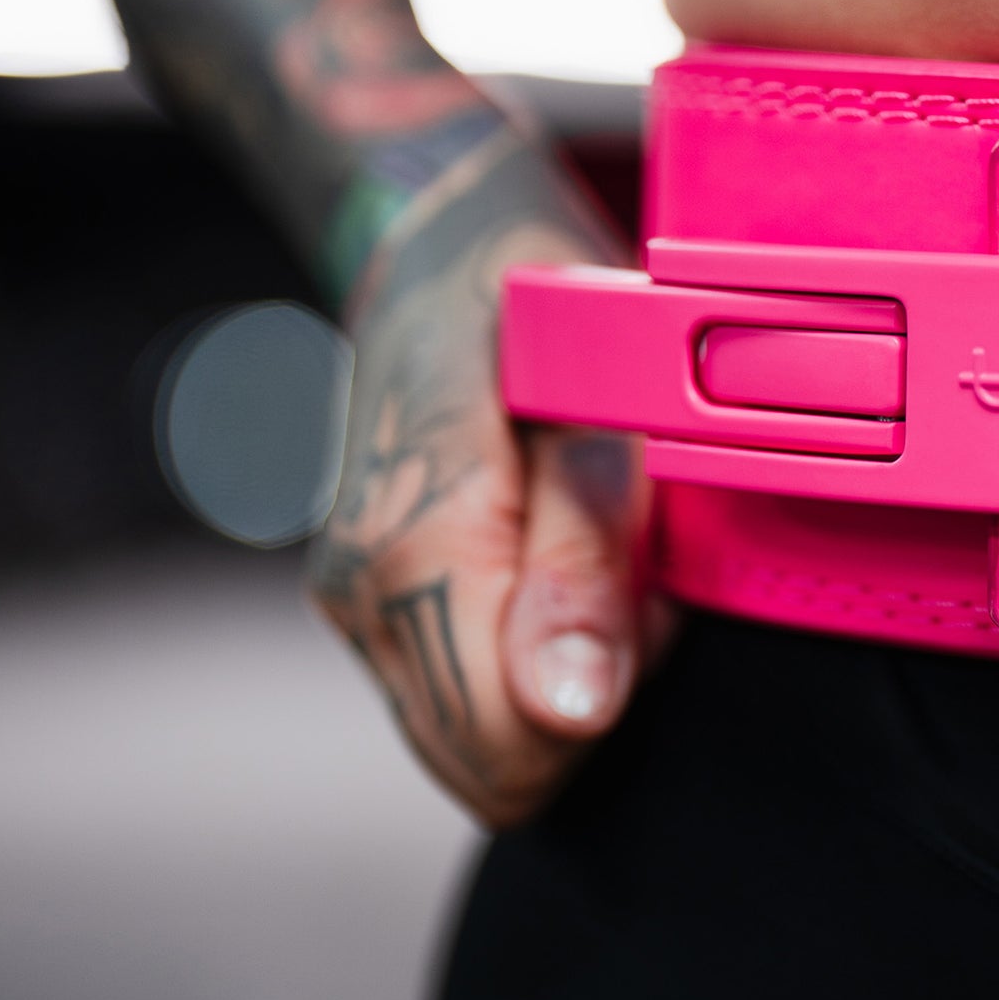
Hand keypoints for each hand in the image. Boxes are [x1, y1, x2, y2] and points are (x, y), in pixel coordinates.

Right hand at [310, 142, 656, 825]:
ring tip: (598, 554)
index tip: (640, 599)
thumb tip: (574, 710)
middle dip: (586, 699)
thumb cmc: (538, 304)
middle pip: (496, 763)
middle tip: (629, 574)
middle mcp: (365, 590)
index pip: (510, 748)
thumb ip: (581, 564)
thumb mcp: (597, 410)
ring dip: (562, 675)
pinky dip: (529, 653)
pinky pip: (464, 689)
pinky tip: (561, 562)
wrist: (440, 236)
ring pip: (480, 737)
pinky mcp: (372, 599)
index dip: (602, 701)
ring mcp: (358, 599)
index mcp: (418, 547)